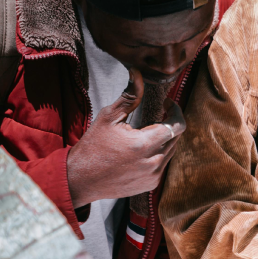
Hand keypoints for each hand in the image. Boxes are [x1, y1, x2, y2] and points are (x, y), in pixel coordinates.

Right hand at [67, 68, 184, 208]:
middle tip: (157, 115)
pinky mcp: (150, 184)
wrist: (81, 180)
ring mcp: (153, 176)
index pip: (177, 126)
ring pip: (171, 151)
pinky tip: (142, 150)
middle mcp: (152, 162)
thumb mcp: (108, 118)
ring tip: (148, 131)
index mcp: (144, 144)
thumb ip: (128, 97)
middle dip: (170, 123)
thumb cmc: (92, 147)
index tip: (167, 104)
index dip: (176, 112)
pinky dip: (158, 154)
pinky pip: (163, 164)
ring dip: (164, 139)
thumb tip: (137, 73)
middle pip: (175, 138)